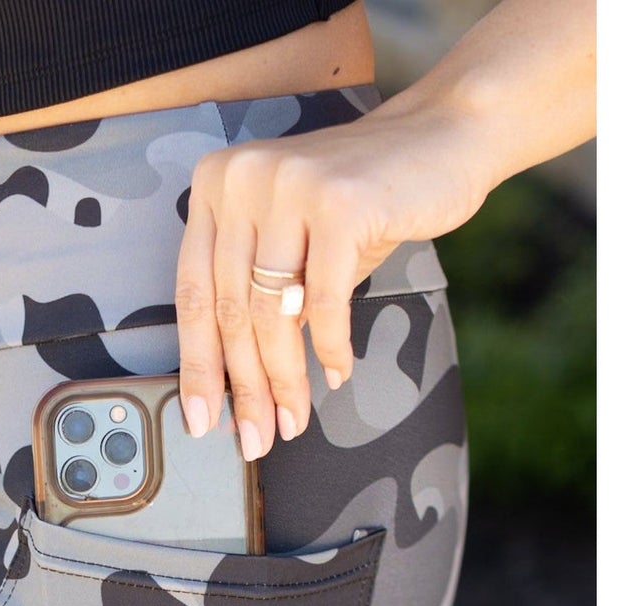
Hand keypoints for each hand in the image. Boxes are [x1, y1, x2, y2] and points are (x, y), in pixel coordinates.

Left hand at [174, 96, 493, 460]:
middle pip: (231, 310)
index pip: (193, 293)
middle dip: (245, 388)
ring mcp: (289, 186)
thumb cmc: (361, 202)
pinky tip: (336, 373)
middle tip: (255, 438)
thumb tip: (239, 386)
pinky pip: (325, 300)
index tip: (201, 420)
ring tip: (294, 419)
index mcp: (216, 186)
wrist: (442, 137)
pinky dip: (330, 346)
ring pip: (273, 311)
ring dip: (285, 380)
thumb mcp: (292, 244)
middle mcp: (243, 179)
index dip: (197, 365)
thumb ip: (257, 297)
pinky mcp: (340, 202)